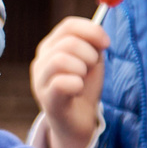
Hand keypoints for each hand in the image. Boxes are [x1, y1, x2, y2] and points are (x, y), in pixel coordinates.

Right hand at [30, 18, 107, 147]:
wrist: (78, 122)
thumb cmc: (84, 88)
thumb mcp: (91, 61)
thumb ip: (93, 44)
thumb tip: (99, 35)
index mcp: (51, 47)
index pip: (68, 25)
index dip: (91, 30)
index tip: (106, 43)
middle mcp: (41, 61)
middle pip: (67, 41)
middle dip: (89, 54)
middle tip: (91, 69)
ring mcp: (40, 80)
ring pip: (60, 59)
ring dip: (82, 69)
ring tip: (82, 80)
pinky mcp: (46, 99)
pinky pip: (61, 83)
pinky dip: (77, 84)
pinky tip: (78, 91)